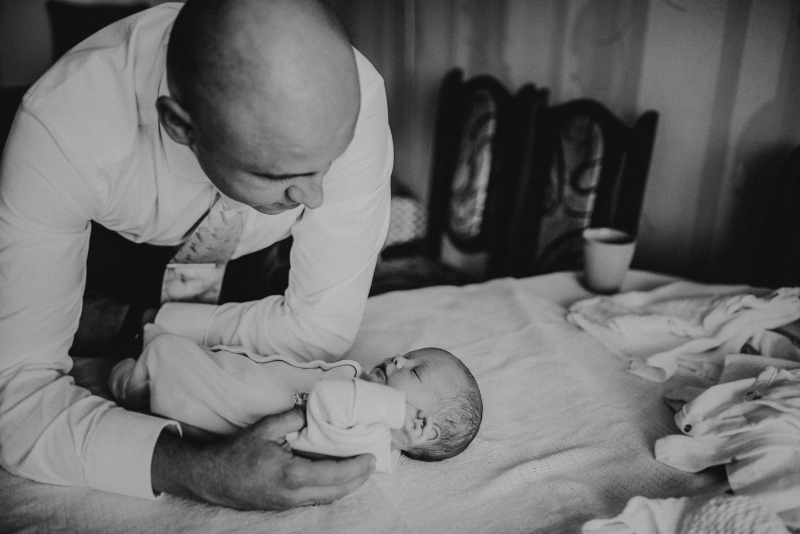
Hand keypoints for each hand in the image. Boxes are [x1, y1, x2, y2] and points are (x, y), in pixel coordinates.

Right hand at [151, 406, 375, 509]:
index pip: (335, 474)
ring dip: (348, 486)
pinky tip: (339, 477)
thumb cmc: (237, 452)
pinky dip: (333, 489)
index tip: (371, 455)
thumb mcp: (266, 428)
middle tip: (373, 462)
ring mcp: (290, 504)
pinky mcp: (285, 506)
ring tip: (361, 469)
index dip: (356, 466)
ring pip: (328, 498)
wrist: (211, 478)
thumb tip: (314, 409)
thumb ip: (294, 417)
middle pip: (337, 491)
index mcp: (292, 476)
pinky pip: (317, 499)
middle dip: (359, 478)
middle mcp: (294, 495)